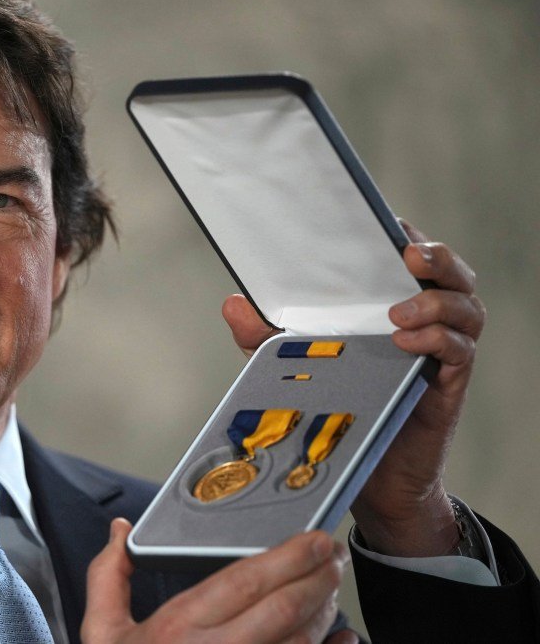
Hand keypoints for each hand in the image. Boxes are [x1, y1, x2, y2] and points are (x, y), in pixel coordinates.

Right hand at [82, 518, 355, 643]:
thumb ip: (108, 577)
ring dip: (325, 612)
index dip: (290, 556)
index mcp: (177, 628)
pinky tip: (342, 639)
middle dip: (319, 577)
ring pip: (301, 641)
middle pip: (284, 607)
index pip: (245, 580)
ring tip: (331, 589)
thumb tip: (120, 530)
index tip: (314, 539)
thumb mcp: (102, 634)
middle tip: (335, 556)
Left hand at [221, 221, 485, 556]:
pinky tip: (407, 342)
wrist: (365, 474)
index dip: (403, 234)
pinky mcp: (450, 381)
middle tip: (409, 252)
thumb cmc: (336, 406)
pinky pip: (460, 349)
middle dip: (436, 254)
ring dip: (436, 299)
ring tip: (397, 311)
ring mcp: (441, 348)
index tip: (387, 222)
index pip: (405, 257)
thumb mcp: (293, 366)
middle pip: (449, 271)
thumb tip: (232, 303)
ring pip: (465, 305)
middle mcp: (423, 318)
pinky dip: (438, 338)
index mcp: (387, 303)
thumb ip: (266, 336)